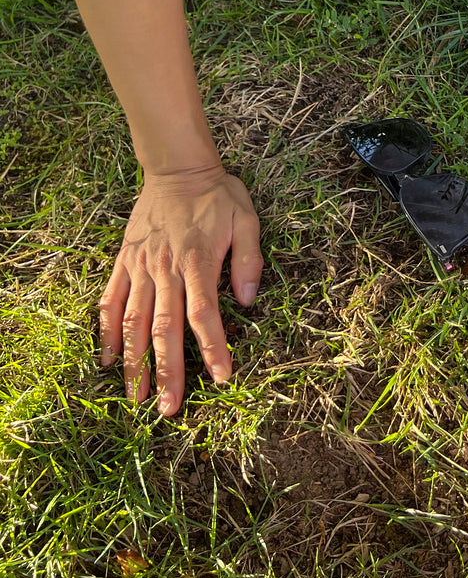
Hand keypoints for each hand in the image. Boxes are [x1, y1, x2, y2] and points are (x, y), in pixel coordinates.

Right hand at [98, 166, 262, 414]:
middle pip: (164, 328)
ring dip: (134, 362)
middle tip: (168, 409)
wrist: (176, 168)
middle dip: (167, 371)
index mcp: (197, 261)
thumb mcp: (246, 217)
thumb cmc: (216, 194)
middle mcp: (165, 269)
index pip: (204, 313)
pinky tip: (108, 360)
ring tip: (134, 398)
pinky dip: (107, 332)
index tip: (221, 377)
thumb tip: (249, 300)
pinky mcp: (124, 262)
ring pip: (133, 322)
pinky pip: (111, 301)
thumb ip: (249, 259)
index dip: (212, 347)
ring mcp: (140, 267)